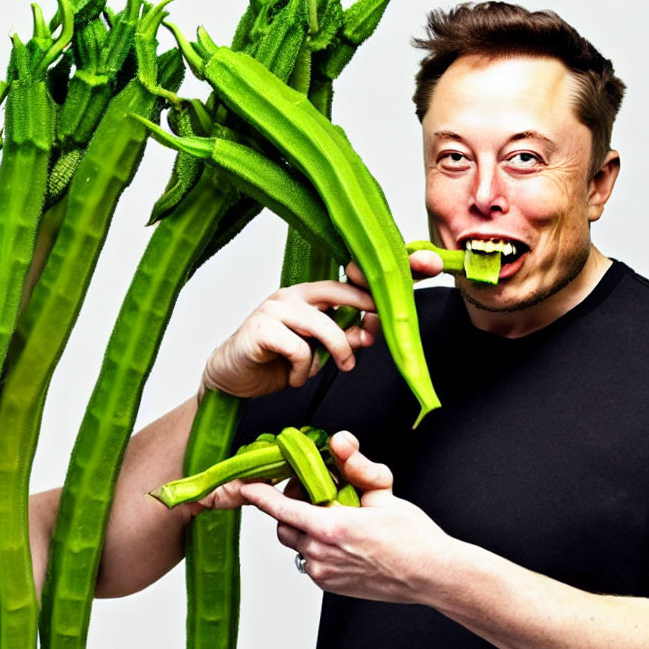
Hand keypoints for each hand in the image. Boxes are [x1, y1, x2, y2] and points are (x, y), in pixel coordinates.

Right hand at [201, 249, 444, 400]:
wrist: (231, 376)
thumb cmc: (275, 360)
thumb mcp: (318, 351)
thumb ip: (344, 338)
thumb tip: (372, 330)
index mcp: (310, 294)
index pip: (349, 280)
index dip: (379, 279)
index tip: (417, 270)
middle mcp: (294, 294)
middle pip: (341, 292)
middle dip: (366, 311)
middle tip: (369, 337)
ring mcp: (275, 308)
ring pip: (324, 324)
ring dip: (335, 352)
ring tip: (327, 370)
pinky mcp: (260, 329)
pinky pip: (300, 349)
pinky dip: (304, 370)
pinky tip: (294, 378)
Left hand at [240, 431, 450, 602]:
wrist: (431, 574)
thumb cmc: (412, 536)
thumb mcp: (383, 493)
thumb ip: (355, 466)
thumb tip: (340, 442)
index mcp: (332, 528)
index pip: (282, 507)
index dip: (260, 496)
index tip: (246, 485)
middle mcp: (321, 553)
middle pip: (284, 524)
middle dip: (289, 506)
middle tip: (313, 492)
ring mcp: (323, 573)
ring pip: (294, 542)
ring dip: (303, 526)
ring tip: (331, 515)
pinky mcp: (329, 585)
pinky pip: (308, 559)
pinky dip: (314, 544)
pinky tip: (341, 538)